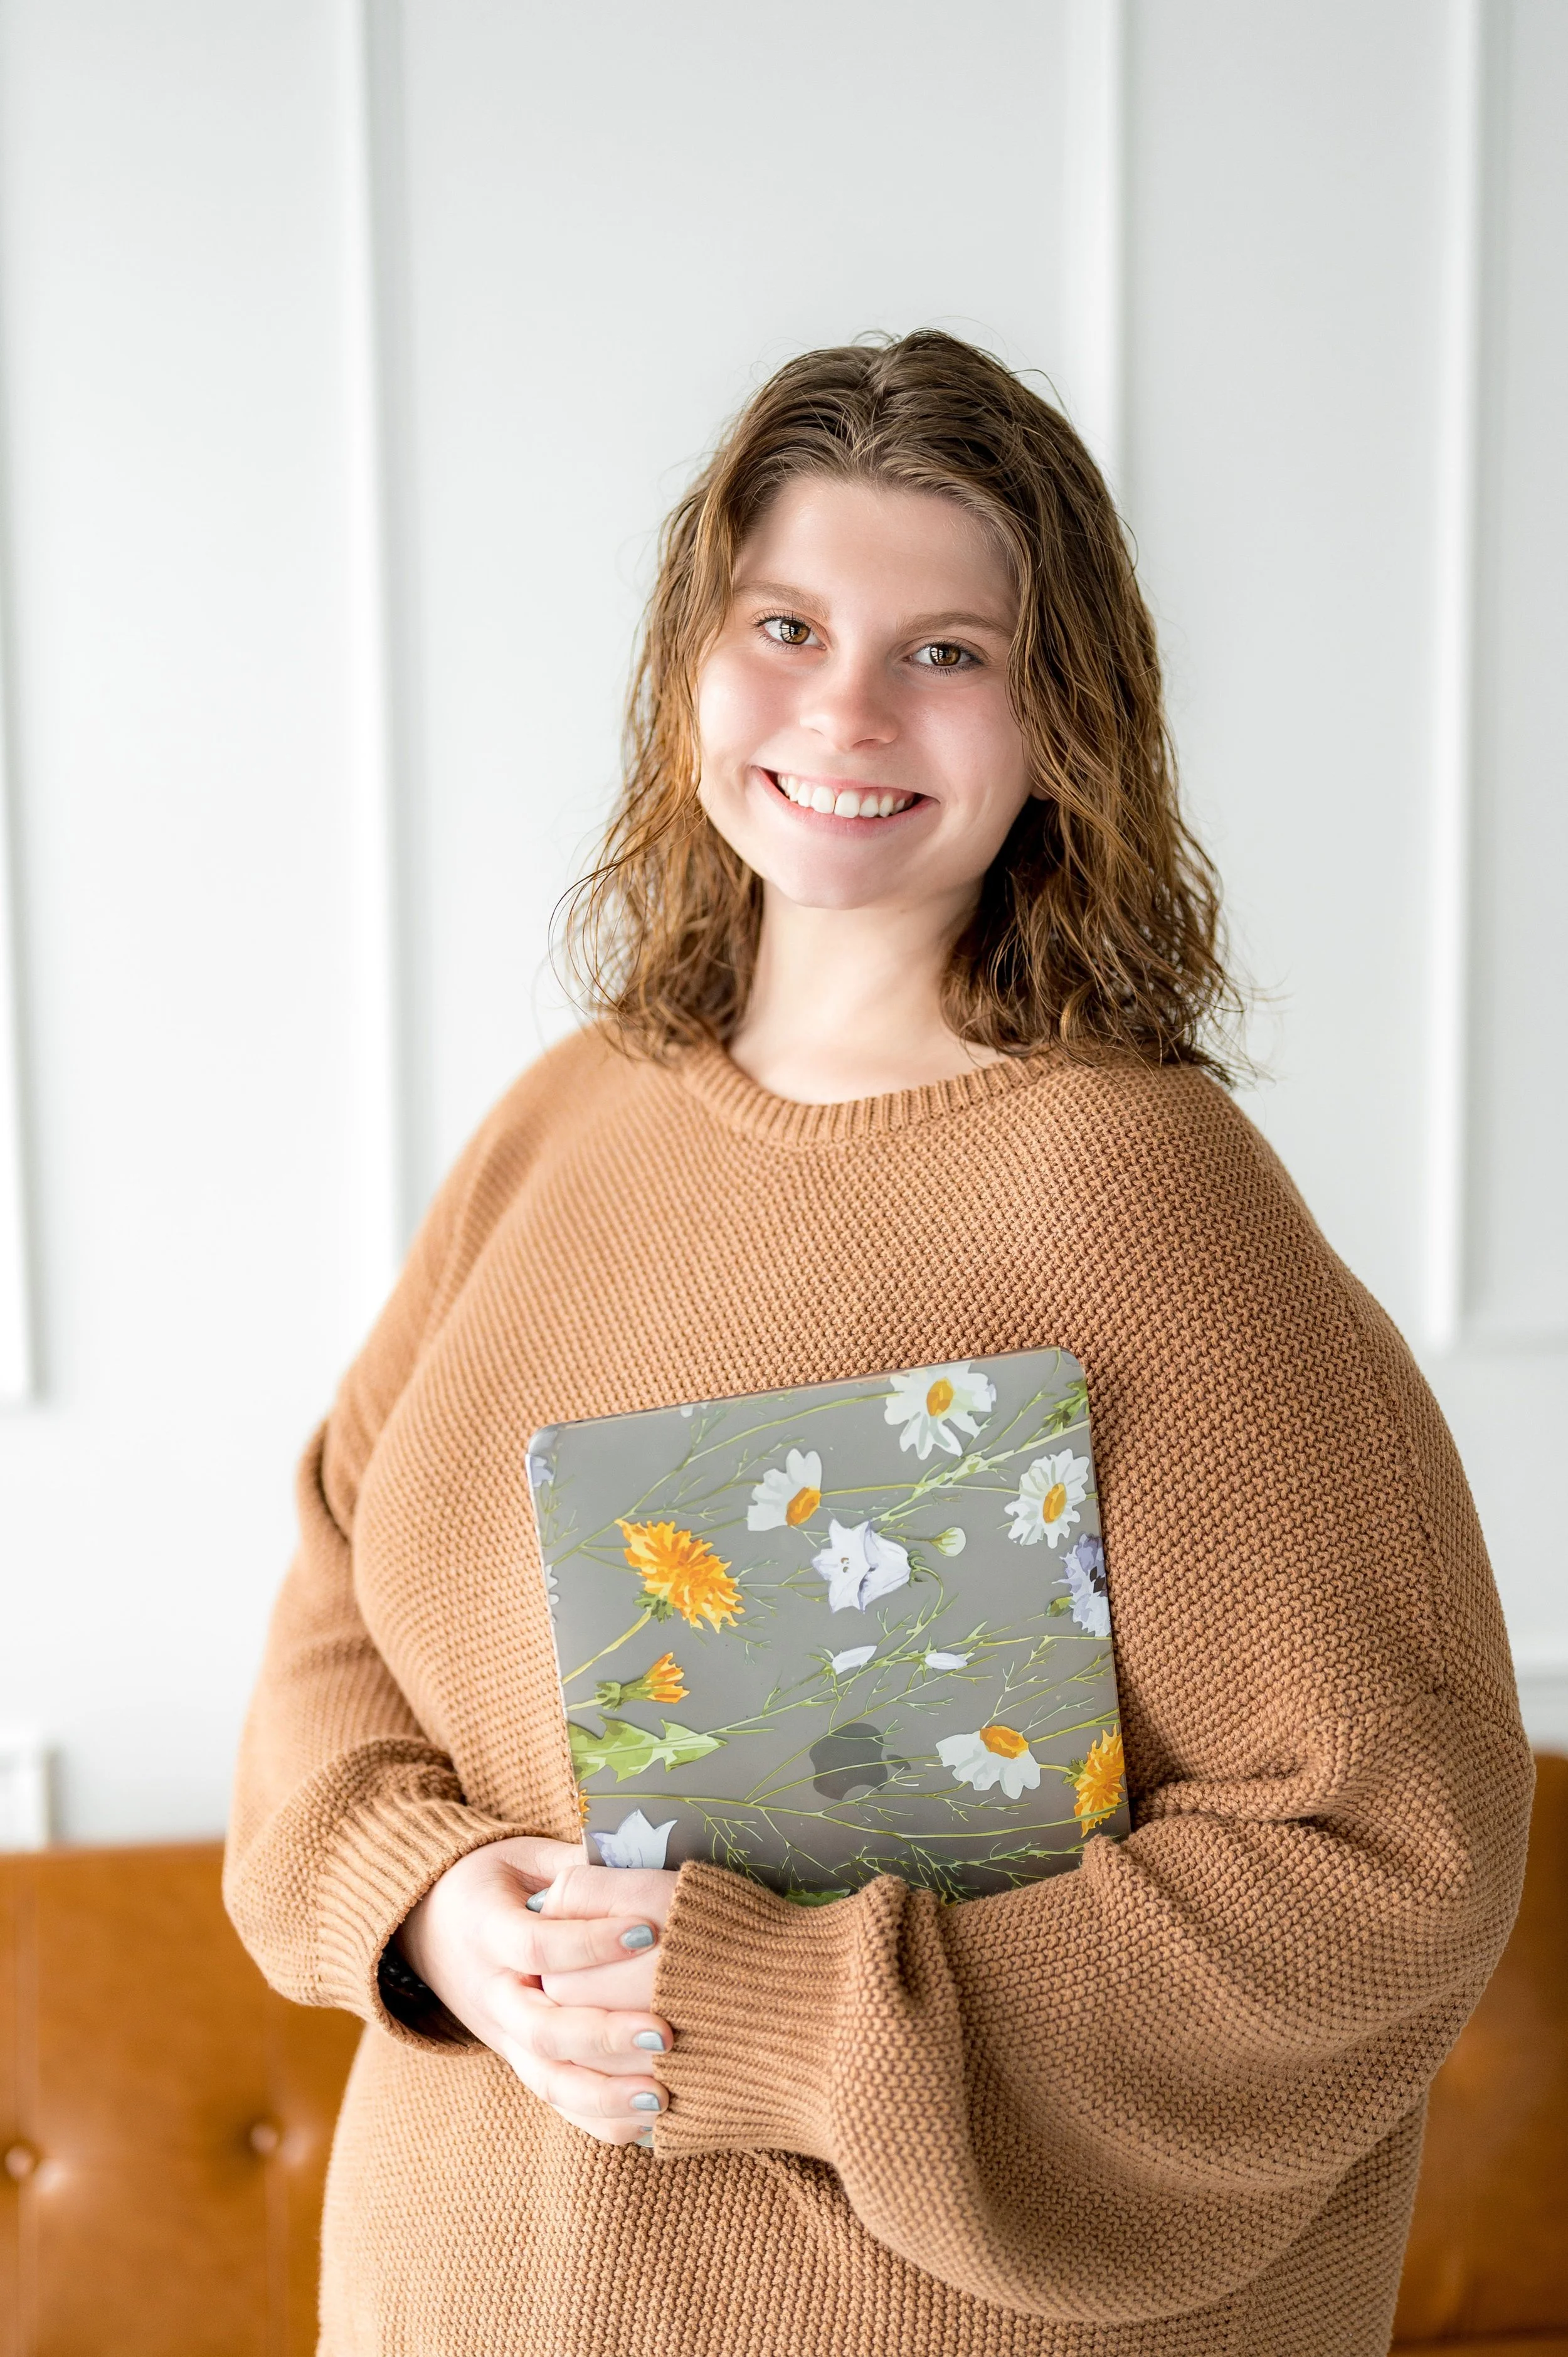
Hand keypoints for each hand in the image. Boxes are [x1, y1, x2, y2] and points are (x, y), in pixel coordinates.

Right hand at [397, 1836, 675, 2146]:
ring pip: (547, 2079)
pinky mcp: (519, 2064)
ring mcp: (504, 2038)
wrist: (430, 1927)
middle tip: (664, 2031)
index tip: (649, 1932)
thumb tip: (638, 1847)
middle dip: (603, 2034)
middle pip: (541, 2029)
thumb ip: (573, 1860)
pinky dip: (603, 2118)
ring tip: (663, 2093)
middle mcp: (492, 1995)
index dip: (591, 1943)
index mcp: (488, 1931)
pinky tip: (651, 2119)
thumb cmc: (493, 1882)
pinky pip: (558, 2104)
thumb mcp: (523, 1856)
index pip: (537, 1946)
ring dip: (605, 2092)